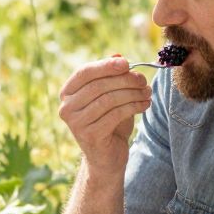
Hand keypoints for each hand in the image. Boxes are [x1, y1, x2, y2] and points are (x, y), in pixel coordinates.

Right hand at [59, 55, 151, 176]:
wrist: (107, 157)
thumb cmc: (109, 122)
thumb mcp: (110, 95)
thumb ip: (111, 76)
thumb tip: (118, 56)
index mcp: (67, 93)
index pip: (85, 72)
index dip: (106, 66)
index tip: (127, 63)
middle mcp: (66, 108)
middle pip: (99, 85)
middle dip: (125, 80)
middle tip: (143, 81)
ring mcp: (76, 123)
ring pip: (109, 99)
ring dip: (132, 94)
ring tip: (147, 93)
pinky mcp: (90, 135)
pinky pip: (115, 114)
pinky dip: (133, 107)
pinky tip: (144, 105)